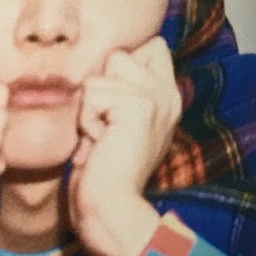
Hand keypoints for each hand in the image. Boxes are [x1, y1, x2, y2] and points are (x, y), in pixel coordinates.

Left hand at [67, 38, 180, 255]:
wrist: (113, 209)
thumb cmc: (105, 172)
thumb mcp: (119, 124)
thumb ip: (124, 92)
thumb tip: (106, 59)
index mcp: (168, 96)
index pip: (151, 45)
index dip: (122, 66)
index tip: (115, 106)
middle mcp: (168, 93)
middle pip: (119, 54)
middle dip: (100, 88)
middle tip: (106, 126)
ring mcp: (157, 97)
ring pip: (100, 75)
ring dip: (89, 109)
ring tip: (101, 138)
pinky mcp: (139, 105)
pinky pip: (92, 94)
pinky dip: (86, 121)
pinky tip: (100, 144)